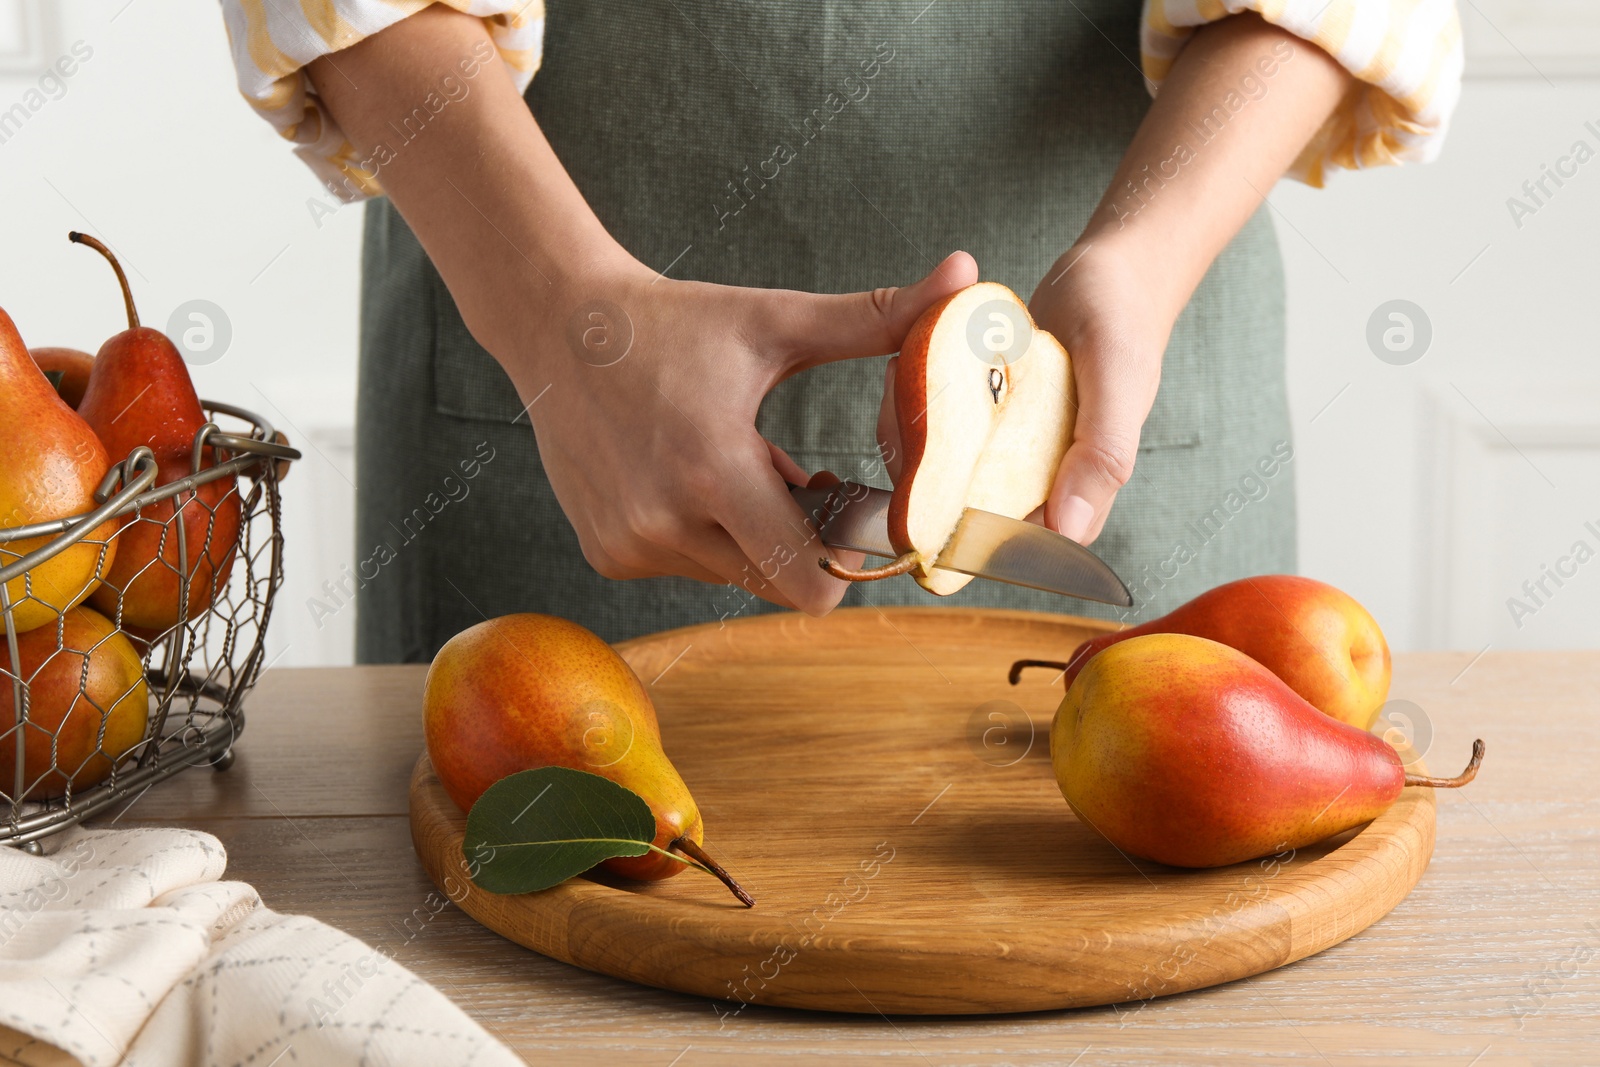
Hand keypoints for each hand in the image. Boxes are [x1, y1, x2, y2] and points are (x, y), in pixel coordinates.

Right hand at [493, 250, 977, 614]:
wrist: (558, 325)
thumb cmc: (672, 323)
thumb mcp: (777, 322)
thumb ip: (877, 317)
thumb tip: (965, 276)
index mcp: (714, 469)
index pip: (808, 582)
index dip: (843, 561)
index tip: (852, 515)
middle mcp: (664, 522)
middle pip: (777, 585)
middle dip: (800, 544)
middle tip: (799, 482)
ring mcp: (628, 544)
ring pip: (731, 576)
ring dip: (749, 537)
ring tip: (734, 466)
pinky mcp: (604, 553)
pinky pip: (685, 567)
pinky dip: (701, 535)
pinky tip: (687, 478)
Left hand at [874, 242, 1170, 546]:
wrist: (1114, 268)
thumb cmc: (1123, 318)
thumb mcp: (1118, 379)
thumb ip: (1102, 454)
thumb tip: (1069, 529)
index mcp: (1077, 489)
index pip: (1012, 544)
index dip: (960, 532)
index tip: (926, 486)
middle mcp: (1039, 477)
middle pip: (962, 508)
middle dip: (921, 468)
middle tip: (907, 412)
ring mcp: (1010, 447)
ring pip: (943, 467)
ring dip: (912, 430)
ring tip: (903, 377)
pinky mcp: (988, 417)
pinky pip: (942, 426)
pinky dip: (920, 400)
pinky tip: (909, 364)